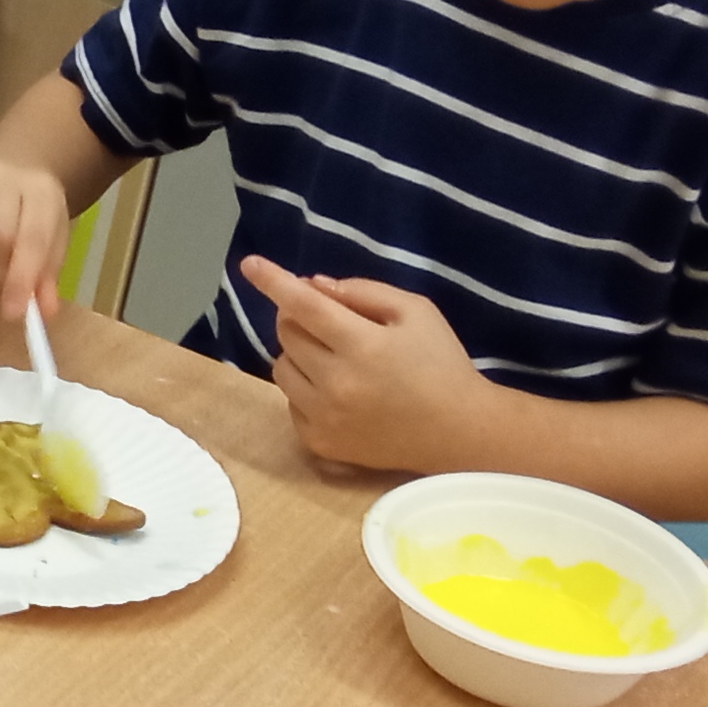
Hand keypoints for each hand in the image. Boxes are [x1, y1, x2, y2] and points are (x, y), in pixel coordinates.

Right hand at [0, 157, 72, 318]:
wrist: (12, 174)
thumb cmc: (34, 214)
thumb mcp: (53, 241)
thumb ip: (46, 277)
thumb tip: (42, 312)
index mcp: (39, 191)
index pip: (31, 237)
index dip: (21, 279)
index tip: (13, 312)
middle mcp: (0, 179)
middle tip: (0, 274)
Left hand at [243, 256, 494, 472]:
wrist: (457, 431)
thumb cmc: (440, 363)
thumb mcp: (416, 311)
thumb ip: (363, 292)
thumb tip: (313, 285)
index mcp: (364, 345)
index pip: (305, 305)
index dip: (275, 281)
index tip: (250, 264)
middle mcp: (337, 383)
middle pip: (288, 333)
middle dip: (300, 318)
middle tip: (329, 321)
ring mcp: (325, 417)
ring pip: (281, 366)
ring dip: (299, 353)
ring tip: (335, 358)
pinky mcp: (319, 442)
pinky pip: (290, 401)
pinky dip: (304, 388)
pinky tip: (338, 391)